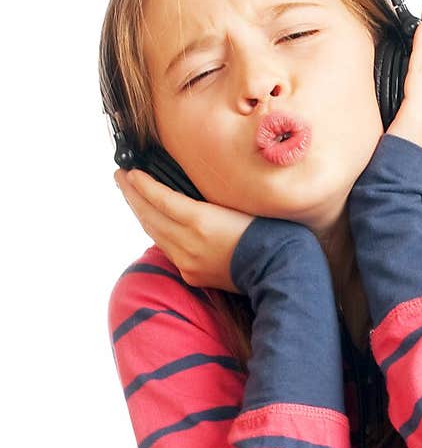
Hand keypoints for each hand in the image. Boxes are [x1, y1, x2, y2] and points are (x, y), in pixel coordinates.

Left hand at [113, 168, 255, 291]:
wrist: (276, 267)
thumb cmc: (263, 230)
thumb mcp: (233, 205)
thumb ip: (203, 200)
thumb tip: (179, 191)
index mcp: (199, 220)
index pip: (160, 198)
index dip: (141, 185)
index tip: (129, 172)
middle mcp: (188, 242)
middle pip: (150, 216)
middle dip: (132, 195)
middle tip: (120, 178)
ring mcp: (187, 261)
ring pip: (155, 234)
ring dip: (141, 214)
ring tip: (132, 197)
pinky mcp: (191, 275)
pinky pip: (168, 251)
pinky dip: (159, 234)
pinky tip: (155, 224)